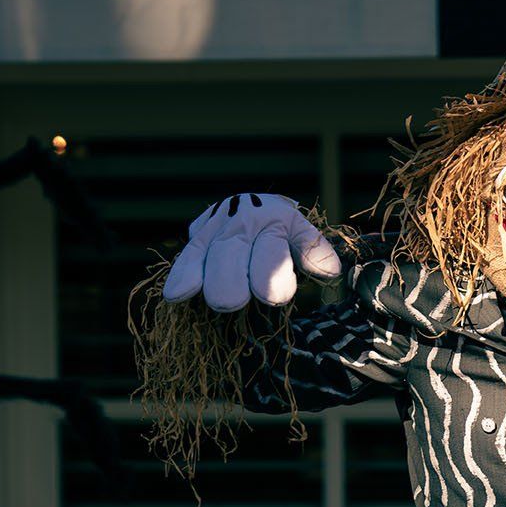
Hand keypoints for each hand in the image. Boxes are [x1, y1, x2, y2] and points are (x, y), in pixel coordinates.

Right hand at [161, 193, 341, 312]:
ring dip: (200, 276)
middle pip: (232, 250)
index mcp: (274, 221)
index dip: (271, 273)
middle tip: (230, 302)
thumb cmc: (284, 231)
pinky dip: (181, 274)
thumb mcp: (302, 234)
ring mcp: (216, 227)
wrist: (257, 204)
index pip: (271, 248)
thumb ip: (313, 251)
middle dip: (230, 276)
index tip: (274, 297)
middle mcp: (241, 220)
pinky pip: (188, 255)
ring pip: (205, 252)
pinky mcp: (197, 235)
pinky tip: (174, 295)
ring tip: (193, 296)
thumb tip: (331, 271)